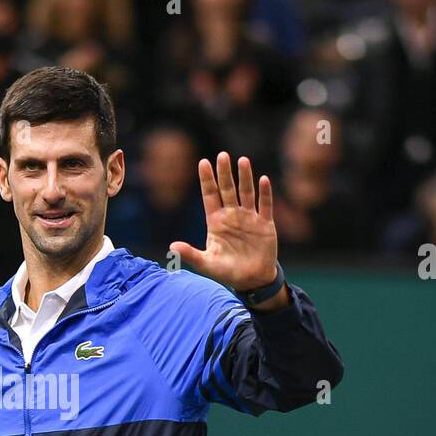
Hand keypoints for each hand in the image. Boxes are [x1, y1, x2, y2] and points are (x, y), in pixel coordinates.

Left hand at [170, 153, 278, 292]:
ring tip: (242, 160)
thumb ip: (190, 254)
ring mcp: (249, 218)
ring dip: (245, 177)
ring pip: (246, 193)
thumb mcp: (206, 264)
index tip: (203, 162)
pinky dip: (264, 193)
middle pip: (227, 189)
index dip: (207, 180)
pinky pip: (265, 205)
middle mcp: (231, 215)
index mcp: (215, 222)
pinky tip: (263, 179)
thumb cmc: (227, 271)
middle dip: (224, 173)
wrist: (252, 280)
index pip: (210, 196)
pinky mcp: (265, 224)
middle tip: (221, 155)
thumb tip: (171, 248)